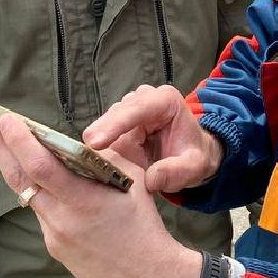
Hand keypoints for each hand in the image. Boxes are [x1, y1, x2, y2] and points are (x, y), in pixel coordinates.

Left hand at [0, 114, 202, 277]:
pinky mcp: (54, 248)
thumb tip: (78, 144)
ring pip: (29, 196)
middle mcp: (61, 219)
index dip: (19, 142)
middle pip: (21, 180)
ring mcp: (54, 236)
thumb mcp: (131, 181)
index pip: (41, 167)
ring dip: (17, 170)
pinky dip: (42, 195)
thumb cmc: (143, 224)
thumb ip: (102, 160)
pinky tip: (46, 186)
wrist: (147, 276)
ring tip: (4, 146)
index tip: (6, 120)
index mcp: (83, 200)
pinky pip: (43, 214)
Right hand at [82, 84, 223, 193]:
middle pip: (116, 114)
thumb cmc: (194, 156)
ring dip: (100, 142)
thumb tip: (150, 179)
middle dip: (101, 133)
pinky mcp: (118, 121)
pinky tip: (93, 160)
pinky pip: (105, 133)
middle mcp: (144, 98)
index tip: (95, 142)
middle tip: (83, 154)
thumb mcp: (194, 167)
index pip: (138, 109)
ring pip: (107, 123)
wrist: (191, 154)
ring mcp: (129, 108)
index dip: (115, 124)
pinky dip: (100, 147)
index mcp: (165, 101)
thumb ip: (175, 172)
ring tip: (89, 161)